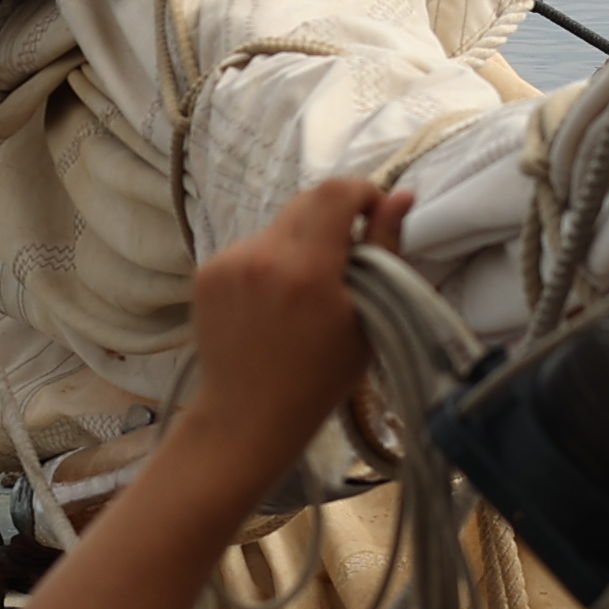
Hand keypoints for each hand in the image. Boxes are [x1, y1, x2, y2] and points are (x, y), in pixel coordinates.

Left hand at [176, 177, 405, 476]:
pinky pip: (252, 248)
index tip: (374, 217)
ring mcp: (228, 262)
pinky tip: (274, 304)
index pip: (336, 192)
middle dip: (335, 218)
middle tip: (347, 259)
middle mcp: (262, 255)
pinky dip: (271, 263)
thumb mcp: (366, 320)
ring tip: (306, 293)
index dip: (363, 193)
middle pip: (307, 202)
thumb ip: (384, 252)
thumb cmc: (319, 379)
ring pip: (279, 227)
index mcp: (307, 269)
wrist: (247, 415)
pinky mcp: (207, 272)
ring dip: (301, 243)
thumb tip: (401, 196)